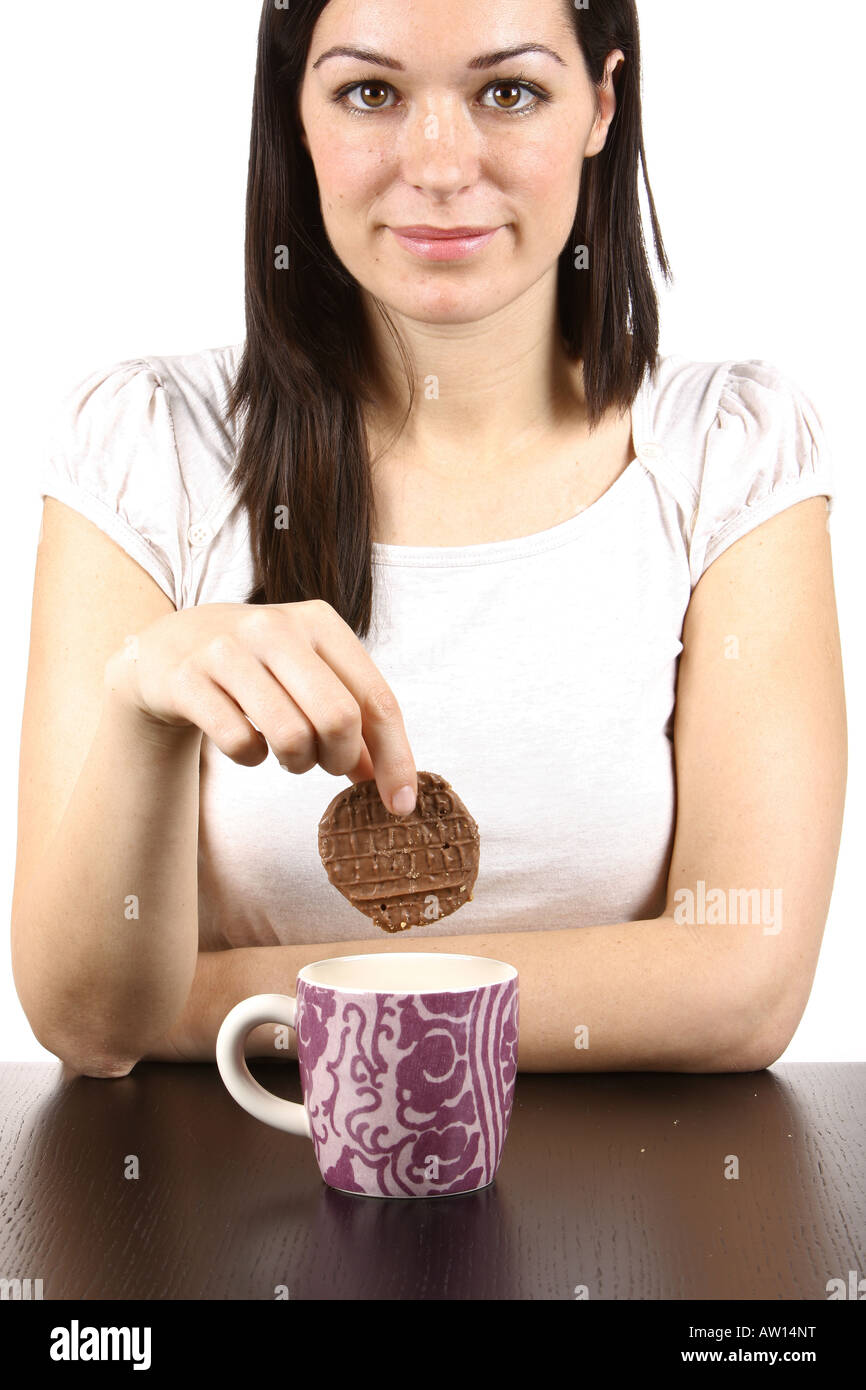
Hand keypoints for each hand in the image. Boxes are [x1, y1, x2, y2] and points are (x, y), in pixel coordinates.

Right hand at [103, 599, 416, 815]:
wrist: (166, 647)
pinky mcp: (187, 679)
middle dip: (340, 760)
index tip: (402, 804)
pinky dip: (252, 758)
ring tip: (286, 753)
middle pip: (339, 719)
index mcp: (319, 621)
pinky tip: (246, 742)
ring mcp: (227, 650)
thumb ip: (350, 717)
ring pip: (290, 737)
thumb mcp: (307, 675)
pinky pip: (241, 745)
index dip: (396, 759)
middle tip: (326, 765)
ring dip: (296, 763)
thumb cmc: (256, 667)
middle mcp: (275, 627)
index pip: (377, 700)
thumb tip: (388, 781)